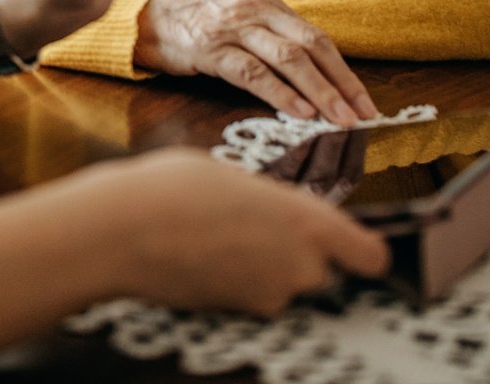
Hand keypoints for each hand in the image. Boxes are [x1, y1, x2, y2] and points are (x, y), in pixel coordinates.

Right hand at [80, 147, 388, 316]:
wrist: (120, 231)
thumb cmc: (171, 189)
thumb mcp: (231, 175)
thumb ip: (270, 201)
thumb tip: (276, 213)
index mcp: (306, 221)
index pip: (370, 254)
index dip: (363, 250)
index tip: (352, 243)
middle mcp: (297, 266)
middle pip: (321, 269)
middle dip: (295, 252)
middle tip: (253, 226)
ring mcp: (267, 296)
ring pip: (282, 282)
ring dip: (263, 266)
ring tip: (218, 235)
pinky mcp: (237, 314)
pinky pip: (251, 294)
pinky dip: (236, 280)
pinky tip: (203, 254)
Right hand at [134, 0, 377, 125]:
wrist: (149, 19)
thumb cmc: (201, 26)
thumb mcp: (243, 22)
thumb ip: (276, 40)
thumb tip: (319, 79)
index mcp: (269, 3)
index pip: (318, 39)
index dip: (345, 72)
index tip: (365, 103)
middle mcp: (255, 10)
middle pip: (310, 47)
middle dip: (340, 84)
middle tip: (362, 116)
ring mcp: (233, 29)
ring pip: (288, 58)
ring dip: (319, 92)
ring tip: (338, 119)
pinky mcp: (211, 50)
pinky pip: (253, 72)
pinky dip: (280, 92)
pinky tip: (298, 110)